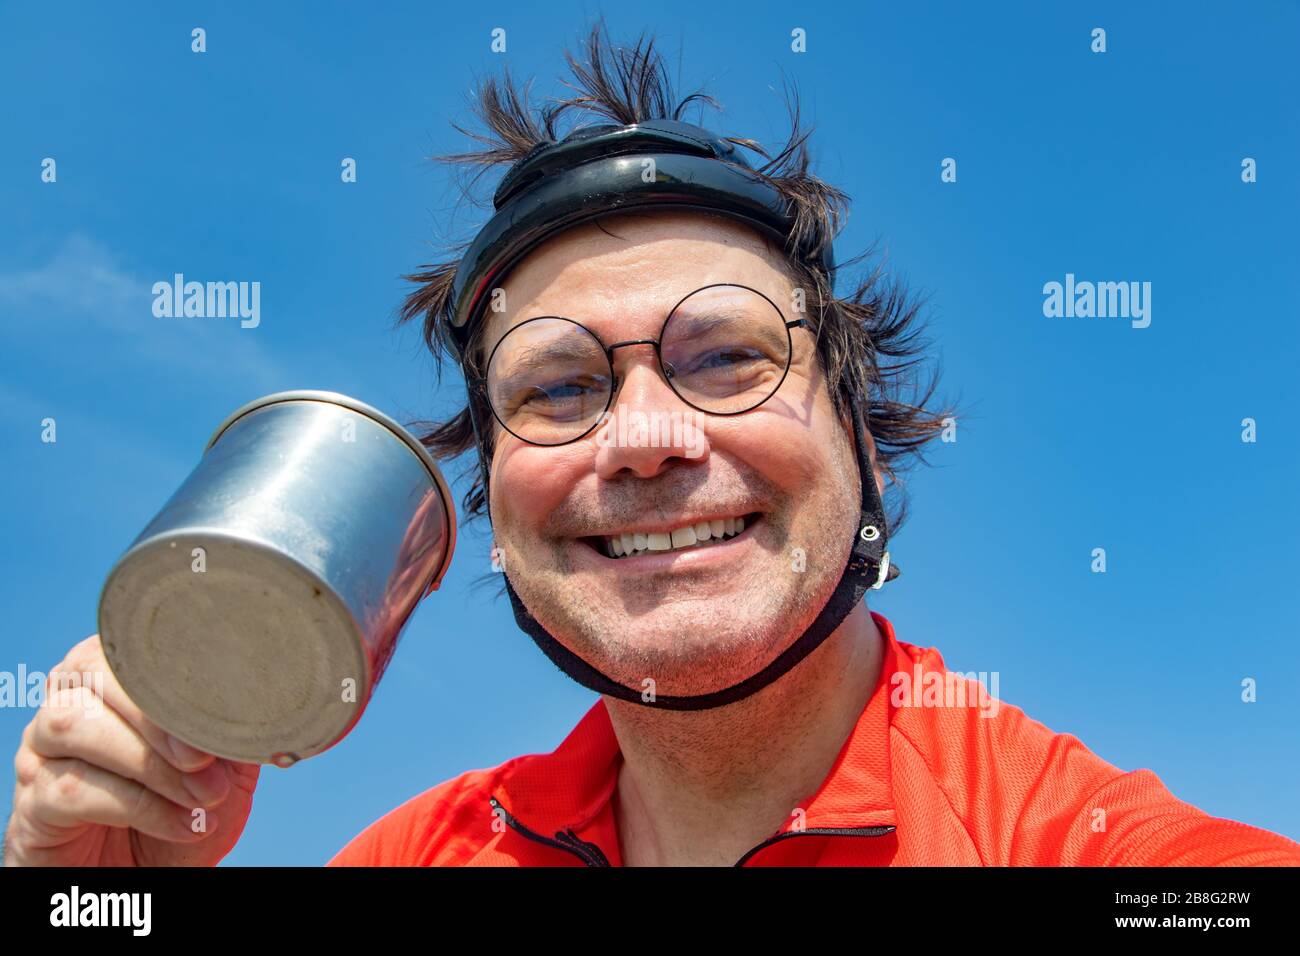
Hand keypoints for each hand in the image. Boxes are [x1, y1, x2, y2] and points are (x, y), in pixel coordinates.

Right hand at [4, 634, 259, 865]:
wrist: (154, 871)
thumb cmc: (187, 806)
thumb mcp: (225, 762)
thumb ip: (234, 725)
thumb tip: (259, 698)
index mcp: (116, 677)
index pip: (129, 645)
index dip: (171, 670)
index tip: (221, 702)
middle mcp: (69, 702)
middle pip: (92, 675)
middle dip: (156, 717)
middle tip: (205, 759)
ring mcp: (41, 752)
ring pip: (73, 726)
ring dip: (148, 763)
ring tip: (203, 795)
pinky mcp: (32, 804)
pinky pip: (71, 790)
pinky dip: (138, 806)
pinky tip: (182, 823)